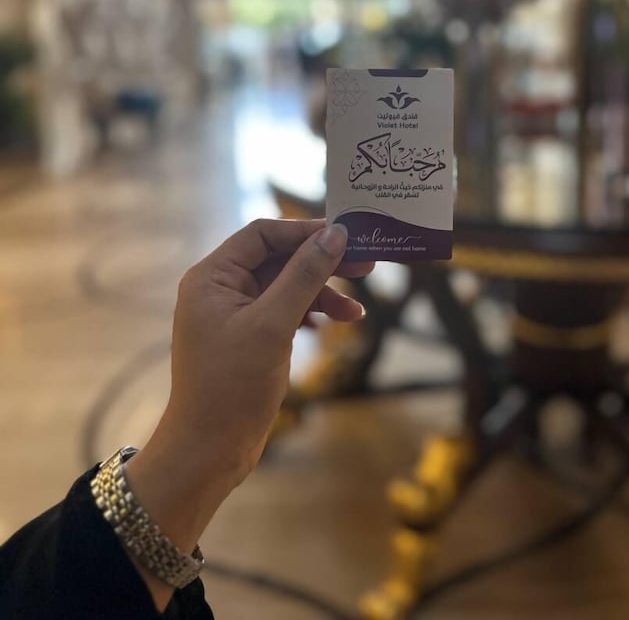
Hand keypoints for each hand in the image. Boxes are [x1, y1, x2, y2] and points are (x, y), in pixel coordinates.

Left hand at [124, 219, 370, 605]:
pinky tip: (332, 324)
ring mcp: (233, 314)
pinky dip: (309, 314)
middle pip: (278, 259)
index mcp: (212, 277)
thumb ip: (304, 275)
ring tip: (355, 310)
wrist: (208, 451)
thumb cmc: (232, 385)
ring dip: (320, 293)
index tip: (346, 234)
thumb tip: (335, 234)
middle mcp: (219, 289)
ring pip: (285, 286)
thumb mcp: (273, 324)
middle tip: (366, 265)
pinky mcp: (247, 338)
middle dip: (320, 263)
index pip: (262, 235)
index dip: (305, 231)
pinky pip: (283, 311)